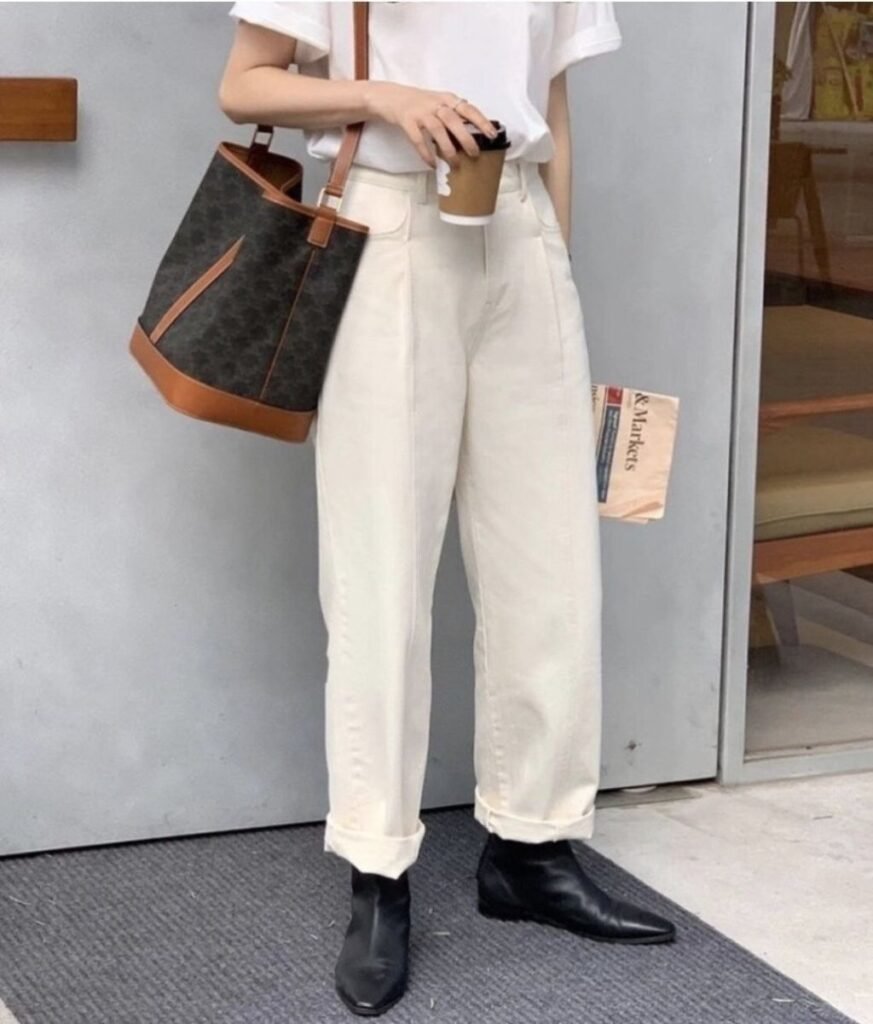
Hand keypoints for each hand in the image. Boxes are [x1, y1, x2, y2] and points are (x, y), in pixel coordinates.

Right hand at [363, 82, 496, 168]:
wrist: (391, 97)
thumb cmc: (420, 103)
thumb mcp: (439, 102)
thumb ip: (454, 115)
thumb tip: (473, 135)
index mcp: (447, 99)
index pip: (468, 108)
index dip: (481, 121)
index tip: (492, 134)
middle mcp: (435, 104)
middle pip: (453, 120)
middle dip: (466, 138)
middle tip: (475, 154)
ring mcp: (420, 112)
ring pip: (437, 130)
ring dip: (448, 148)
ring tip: (455, 163)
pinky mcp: (407, 121)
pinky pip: (418, 139)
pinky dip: (426, 153)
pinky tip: (433, 164)